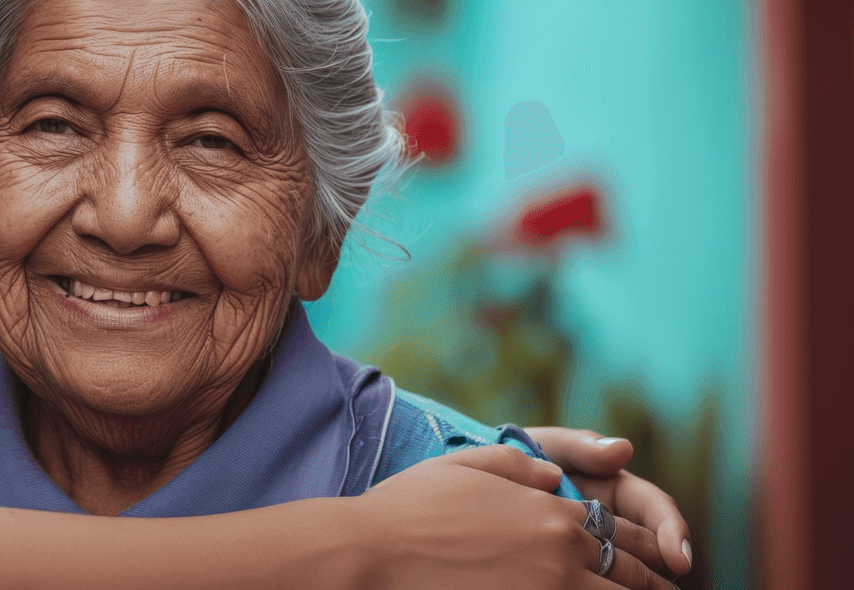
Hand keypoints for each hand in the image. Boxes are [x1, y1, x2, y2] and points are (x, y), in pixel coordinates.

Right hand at [360, 444, 674, 588]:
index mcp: (552, 513)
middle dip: (653, 584)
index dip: (647, 549)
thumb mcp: (466, 466)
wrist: (374, 553)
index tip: (663, 561)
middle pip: (630, 576)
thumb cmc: (410, 507)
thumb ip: (519, 468)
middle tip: (670, 589)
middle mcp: (561, 554)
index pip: (619, 533)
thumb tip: (551, 479)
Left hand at [529, 426, 692, 576]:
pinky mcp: (581, 557)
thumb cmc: (522, 455)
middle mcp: (617, 519)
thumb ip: (582, 447)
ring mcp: (599, 542)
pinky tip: (599, 588)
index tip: (679, 559)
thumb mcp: (549, 446)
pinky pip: (598, 573)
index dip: (673, 532)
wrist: (486, 478)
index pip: (657, 510)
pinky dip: (604, 582)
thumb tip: (624, 449)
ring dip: (639, 580)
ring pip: (630, 567)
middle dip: (663, 569)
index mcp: (618, 489)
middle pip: (653, 548)